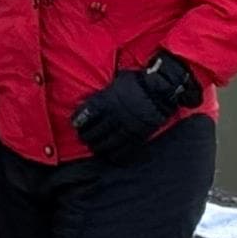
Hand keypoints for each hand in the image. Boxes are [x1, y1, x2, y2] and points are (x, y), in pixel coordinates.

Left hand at [71, 51, 201, 161]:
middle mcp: (114, 117)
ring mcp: (126, 128)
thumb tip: (91, 99)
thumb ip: (103, 93)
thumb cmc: (137, 82)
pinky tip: (109, 155)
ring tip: (94, 147)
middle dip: (86, 136)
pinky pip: (123, 150)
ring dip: (98, 147)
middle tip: (82, 138)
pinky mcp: (137, 137)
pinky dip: (114, 155)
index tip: (75, 124)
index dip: (79, 122)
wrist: (161, 91)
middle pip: (95, 132)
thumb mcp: (116, 82)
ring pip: (107, 143)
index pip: (87, 115)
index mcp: (107, 102)